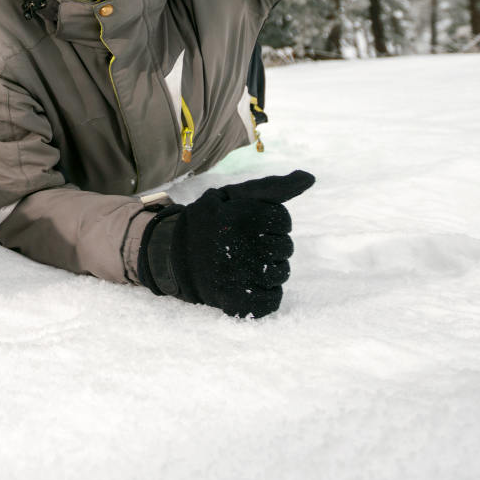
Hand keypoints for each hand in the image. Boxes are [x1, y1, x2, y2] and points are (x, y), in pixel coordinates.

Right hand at [136, 169, 313, 318]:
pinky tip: (250, 284)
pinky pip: (271, 301)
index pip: (283, 220)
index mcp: (243, 215)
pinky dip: (266, 295)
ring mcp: (239, 275)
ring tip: (245, 264)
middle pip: (284, 247)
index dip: (270, 222)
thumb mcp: (233, 196)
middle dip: (270, 245)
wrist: (170, 255)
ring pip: (280, 274)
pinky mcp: (235, 299)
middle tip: (246, 245)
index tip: (250, 225)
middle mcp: (242, 244)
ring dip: (269, 270)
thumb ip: (272, 188)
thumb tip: (310, 178)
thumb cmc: (207, 222)